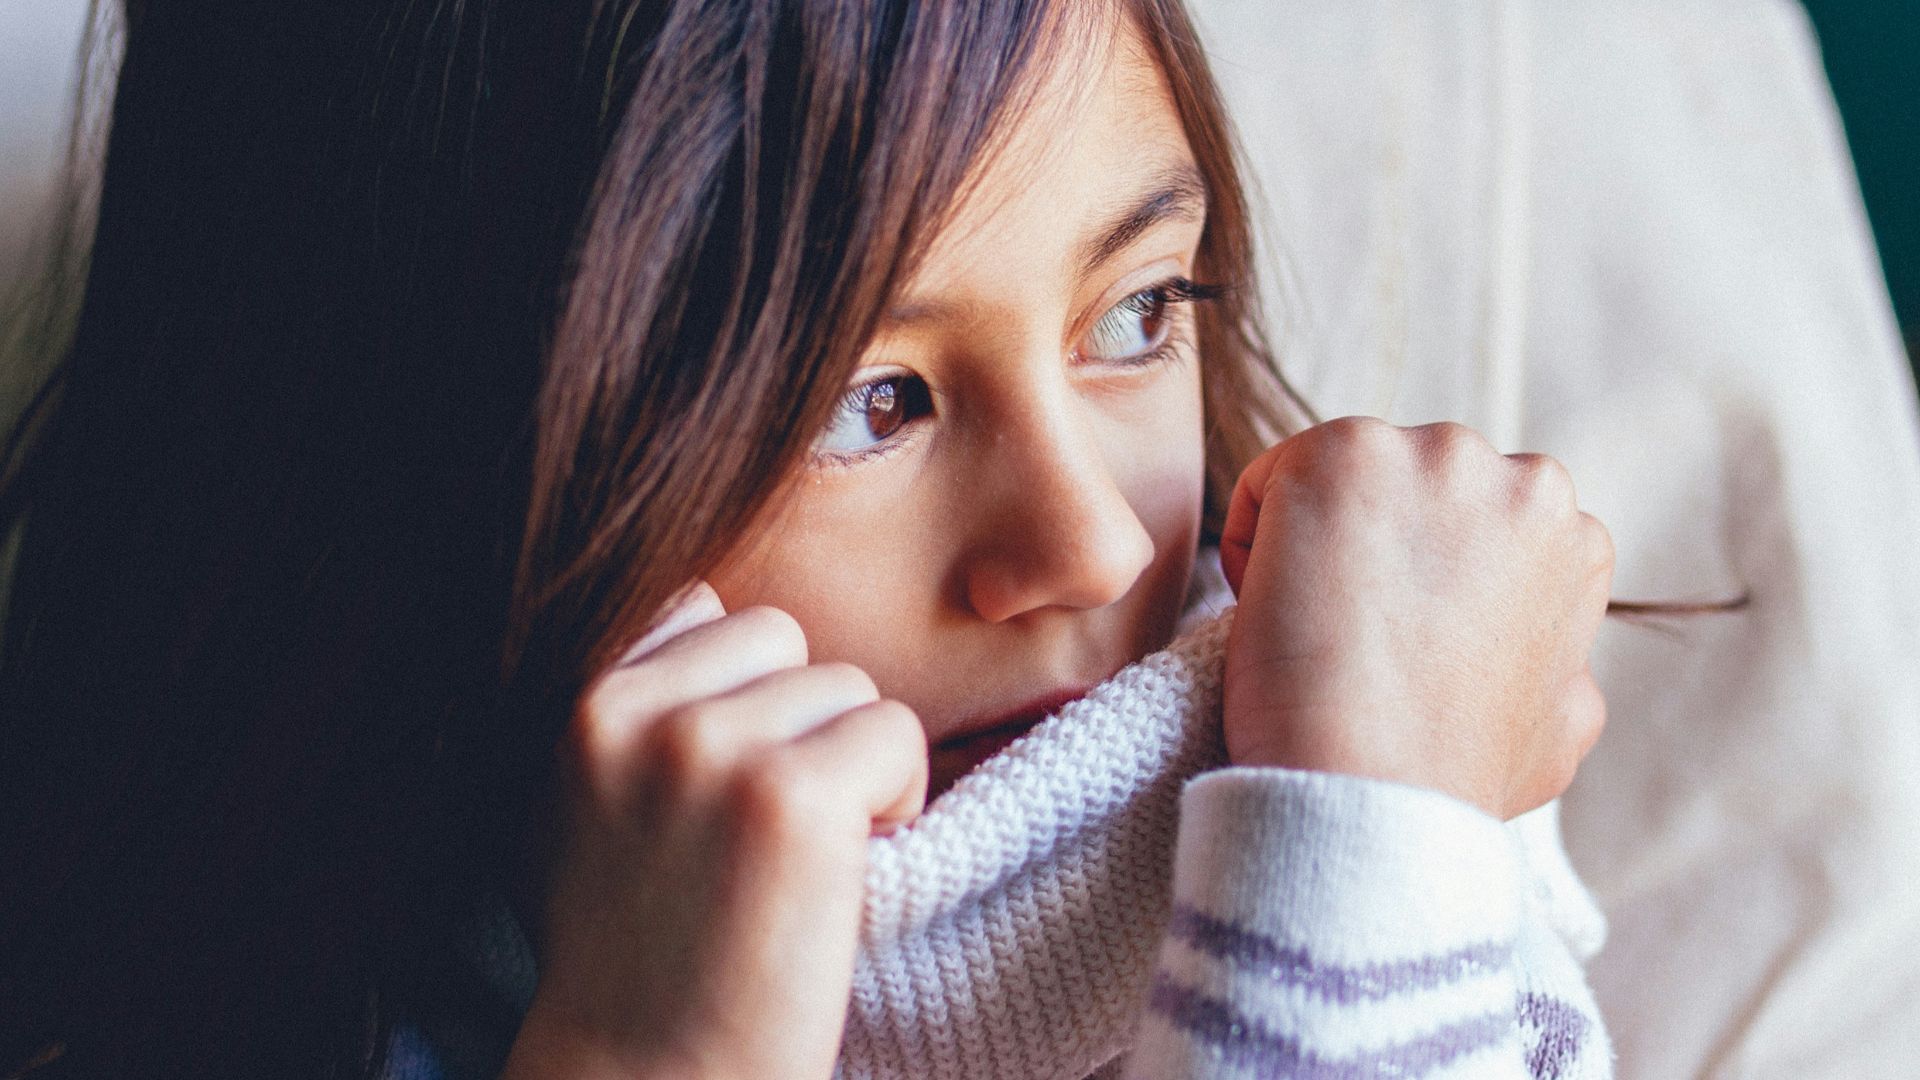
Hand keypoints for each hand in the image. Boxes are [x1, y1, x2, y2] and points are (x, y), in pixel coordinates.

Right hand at [501, 583, 926, 1079]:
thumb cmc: (631, 957)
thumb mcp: (578, 808)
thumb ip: (630, 710)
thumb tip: (701, 610)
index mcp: (580, 705)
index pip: (699, 608)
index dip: (740, 687)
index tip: (730, 780)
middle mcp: (637, 713)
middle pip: (781, 638)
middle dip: (798, 720)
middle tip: (772, 826)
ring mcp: (713, 747)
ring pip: (844, 685)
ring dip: (848, 764)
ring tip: (800, 859)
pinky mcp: (793, 795)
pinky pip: (895, 733)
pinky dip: (898, 798)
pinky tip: (844, 871)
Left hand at [1218, 417, 1612, 818]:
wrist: (1373, 786)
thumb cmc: (1453, 777)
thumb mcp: (1561, 725)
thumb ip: (1565, 667)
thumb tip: (1559, 664)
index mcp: (1574, 537)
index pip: (1475, 527)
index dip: (1423, 590)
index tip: (1397, 646)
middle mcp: (1519, 478)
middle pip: (1411, 491)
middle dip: (1376, 549)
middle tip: (1348, 637)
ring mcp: (1431, 455)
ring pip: (1344, 482)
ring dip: (1317, 542)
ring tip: (1316, 629)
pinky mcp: (1344, 453)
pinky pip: (1270, 483)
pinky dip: (1255, 544)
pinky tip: (1273, 610)